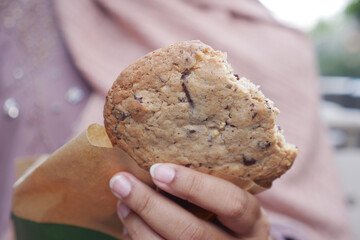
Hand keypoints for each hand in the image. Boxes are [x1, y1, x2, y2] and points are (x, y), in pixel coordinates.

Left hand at [109, 163, 270, 239]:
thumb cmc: (227, 216)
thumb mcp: (229, 199)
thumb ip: (208, 185)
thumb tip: (156, 160)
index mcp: (252, 222)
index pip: (232, 203)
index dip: (194, 186)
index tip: (157, 170)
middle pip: (192, 232)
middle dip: (149, 205)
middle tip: (121, 182)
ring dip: (138, 225)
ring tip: (121, 203)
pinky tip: (128, 228)